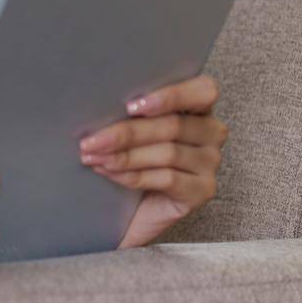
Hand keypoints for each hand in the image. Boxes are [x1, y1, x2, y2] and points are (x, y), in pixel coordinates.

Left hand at [78, 73, 227, 250]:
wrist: (131, 211)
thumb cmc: (129, 160)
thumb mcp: (130, 130)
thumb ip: (130, 114)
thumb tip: (100, 104)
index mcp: (198, 107)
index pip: (203, 91)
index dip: (170, 96)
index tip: (130, 107)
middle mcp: (211, 133)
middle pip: (173, 126)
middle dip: (126, 133)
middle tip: (90, 141)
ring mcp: (210, 163)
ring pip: (168, 153)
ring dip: (124, 156)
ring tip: (92, 158)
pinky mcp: (203, 190)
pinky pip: (168, 179)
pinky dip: (133, 175)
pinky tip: (109, 173)